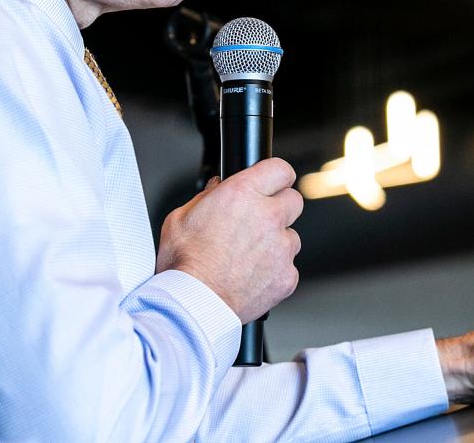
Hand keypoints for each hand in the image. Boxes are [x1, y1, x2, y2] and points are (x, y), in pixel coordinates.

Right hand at [155, 158, 303, 322]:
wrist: (193, 305)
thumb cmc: (183, 265)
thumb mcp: (179, 218)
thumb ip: (204, 198)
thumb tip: (216, 188)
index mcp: (242, 194)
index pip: (280, 169)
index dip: (275, 176)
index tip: (272, 183)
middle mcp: (267, 217)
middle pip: (294, 200)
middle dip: (279, 208)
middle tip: (259, 221)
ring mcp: (281, 248)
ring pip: (292, 236)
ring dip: (277, 242)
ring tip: (249, 256)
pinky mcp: (287, 276)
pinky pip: (288, 267)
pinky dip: (275, 271)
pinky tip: (252, 276)